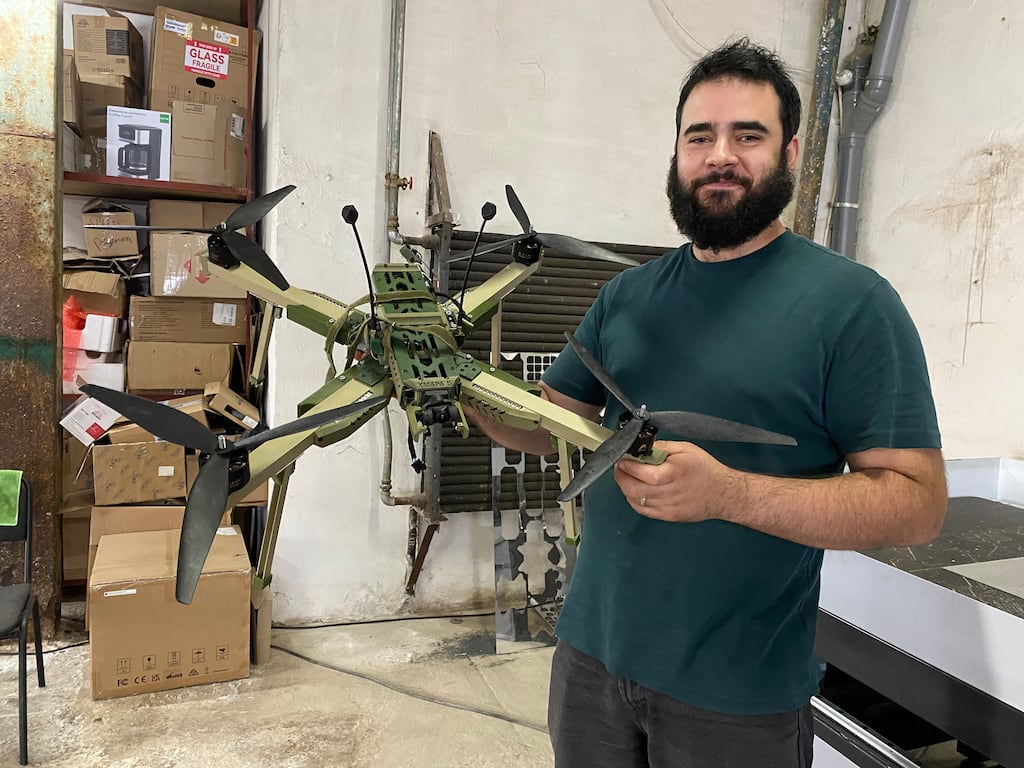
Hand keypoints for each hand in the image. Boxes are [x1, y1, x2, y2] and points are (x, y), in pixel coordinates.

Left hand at [614, 440, 732, 522]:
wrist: (723, 494)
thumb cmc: (705, 469)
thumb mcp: (686, 449)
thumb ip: (662, 448)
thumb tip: (641, 448)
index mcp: (674, 473)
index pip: (642, 473)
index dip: (627, 467)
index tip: (622, 460)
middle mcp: (669, 492)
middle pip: (634, 490)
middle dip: (621, 478)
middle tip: (620, 469)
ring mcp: (668, 507)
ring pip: (636, 501)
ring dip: (626, 489)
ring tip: (627, 478)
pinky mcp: (669, 516)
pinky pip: (643, 511)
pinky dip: (634, 501)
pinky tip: (636, 492)